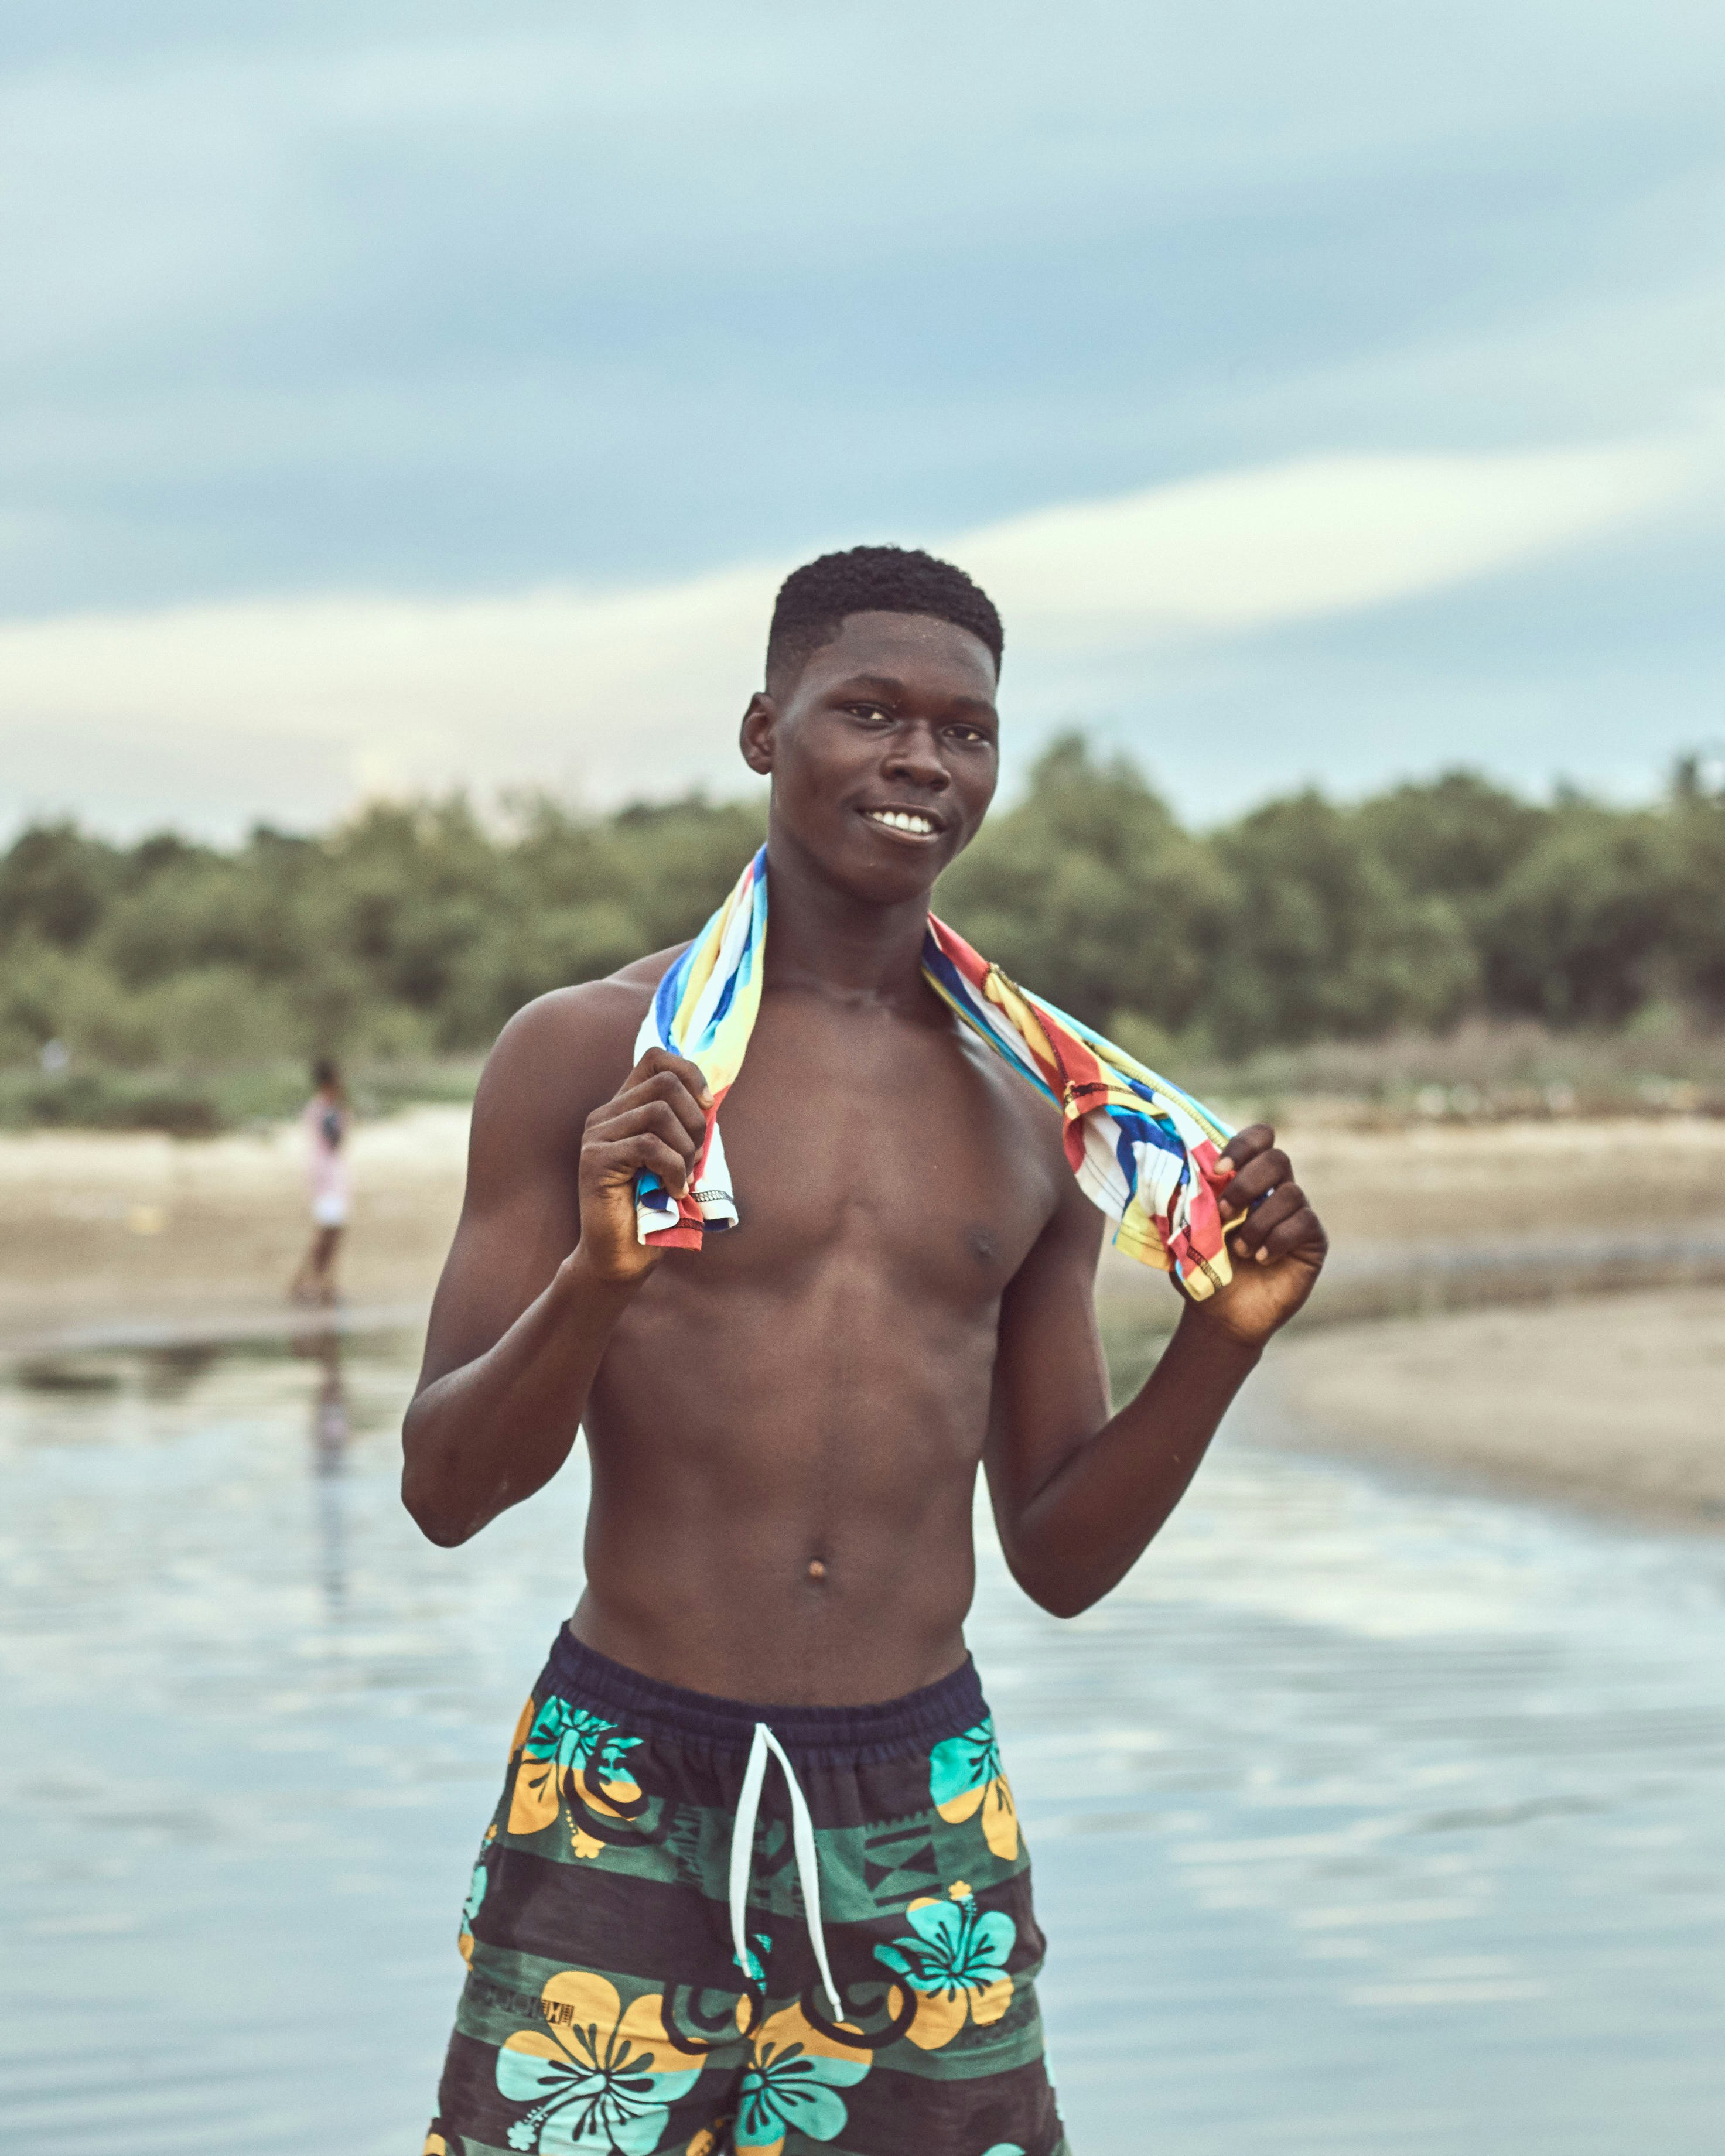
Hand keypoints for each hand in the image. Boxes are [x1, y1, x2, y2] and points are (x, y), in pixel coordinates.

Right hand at [575, 1048, 711, 1285]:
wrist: (623, 1256)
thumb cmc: (656, 1209)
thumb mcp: (678, 1158)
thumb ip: (686, 1127)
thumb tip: (713, 1099)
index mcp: (625, 1108)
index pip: (656, 1058)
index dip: (690, 1072)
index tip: (708, 1106)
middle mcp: (606, 1114)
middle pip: (665, 1083)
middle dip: (696, 1120)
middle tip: (696, 1158)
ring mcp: (596, 1135)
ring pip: (659, 1114)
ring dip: (686, 1150)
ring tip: (682, 1179)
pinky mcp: (594, 1159)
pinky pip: (649, 1145)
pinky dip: (673, 1168)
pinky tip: (672, 1190)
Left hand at [1187, 1123, 1326, 1346]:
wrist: (1219, 1313)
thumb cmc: (1201, 1268)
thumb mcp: (1183, 1229)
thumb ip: (1180, 1196)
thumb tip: (1161, 1163)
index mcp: (1245, 1179)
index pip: (1259, 1138)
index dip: (1242, 1146)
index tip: (1217, 1170)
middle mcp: (1275, 1190)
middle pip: (1277, 1158)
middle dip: (1247, 1183)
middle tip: (1223, 1212)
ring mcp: (1297, 1214)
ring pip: (1292, 1193)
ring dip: (1258, 1221)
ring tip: (1238, 1249)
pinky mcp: (1313, 1240)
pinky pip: (1304, 1222)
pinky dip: (1278, 1239)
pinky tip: (1261, 1259)